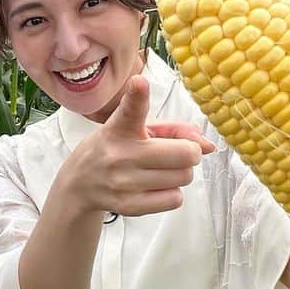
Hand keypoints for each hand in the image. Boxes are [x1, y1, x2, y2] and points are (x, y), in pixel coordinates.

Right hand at [64, 75, 214, 217]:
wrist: (80, 184)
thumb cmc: (116, 149)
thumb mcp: (139, 129)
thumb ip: (175, 130)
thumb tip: (209, 146)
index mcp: (120, 128)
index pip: (131, 110)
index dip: (137, 95)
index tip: (139, 83)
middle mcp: (120, 154)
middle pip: (185, 154)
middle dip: (189, 153)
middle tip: (175, 153)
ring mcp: (123, 182)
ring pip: (183, 177)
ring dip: (180, 173)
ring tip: (159, 170)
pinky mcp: (129, 206)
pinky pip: (175, 199)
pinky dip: (171, 193)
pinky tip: (154, 187)